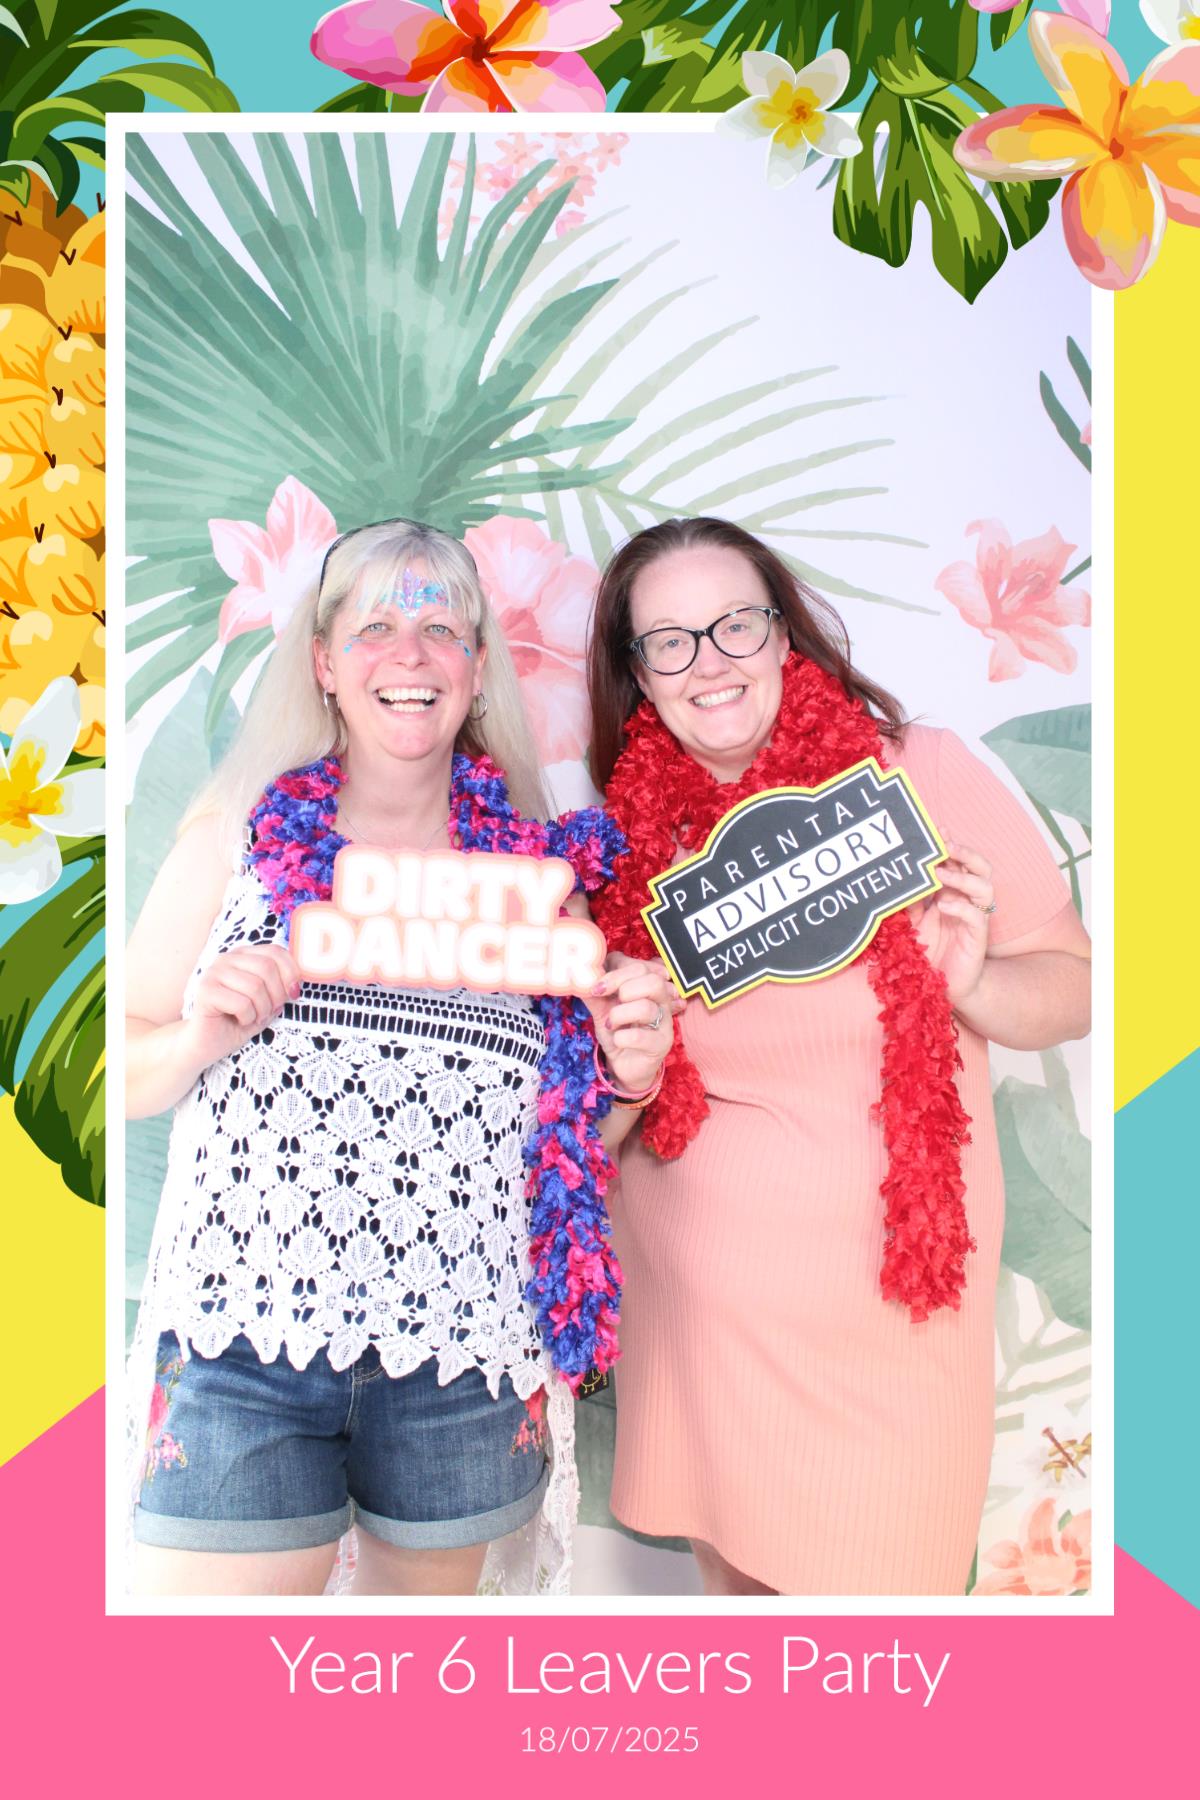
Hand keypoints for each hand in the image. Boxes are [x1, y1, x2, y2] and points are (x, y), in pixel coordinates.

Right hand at [181, 943, 301, 1066]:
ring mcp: (213, 973)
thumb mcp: (267, 1001)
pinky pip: (241, 1003)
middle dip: (276, 995)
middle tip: (269, 1012)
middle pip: (267, 967)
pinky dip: (247, 1017)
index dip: (291, 974)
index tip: (292, 994)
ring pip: (255, 986)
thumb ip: (280, 986)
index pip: (276, 951)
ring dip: (262, 1009)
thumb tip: (296, 981)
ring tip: (254, 1018)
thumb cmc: (238, 1021)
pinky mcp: (205, 991)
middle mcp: (226, 958)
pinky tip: (239, 1021)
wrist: (207, 1044)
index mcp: (243, 955)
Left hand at [581, 954, 682, 1096]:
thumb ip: (594, 994)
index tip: (596, 986)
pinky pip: (640, 1036)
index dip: (617, 972)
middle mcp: (661, 1002)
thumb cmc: (618, 1033)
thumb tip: (579, 976)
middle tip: (604, 998)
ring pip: (646, 1008)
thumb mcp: (602, 1010)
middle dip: (622, 987)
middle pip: (652, 981)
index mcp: (648, 988)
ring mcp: (664, 1024)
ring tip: (610, 1024)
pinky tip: (618, 1041)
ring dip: (618, 1015)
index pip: (640, 967)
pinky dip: (621, 1038)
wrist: (625, 1066)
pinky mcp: (661, 1045)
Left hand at [917, 841, 995, 1007]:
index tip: (936, 830)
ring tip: (940, 874)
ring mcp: (975, 919)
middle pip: (980, 868)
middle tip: (945, 845)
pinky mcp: (978, 938)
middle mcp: (968, 902)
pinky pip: (977, 917)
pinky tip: (943, 905)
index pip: (960, 863)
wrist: (940, 988)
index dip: (951, 846)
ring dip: (962, 877)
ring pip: (985, 887)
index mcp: (954, 894)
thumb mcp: (912, 923)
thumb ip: (909, 902)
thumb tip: (899, 878)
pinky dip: (960, 907)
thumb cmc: (928, 953)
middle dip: (965, 853)